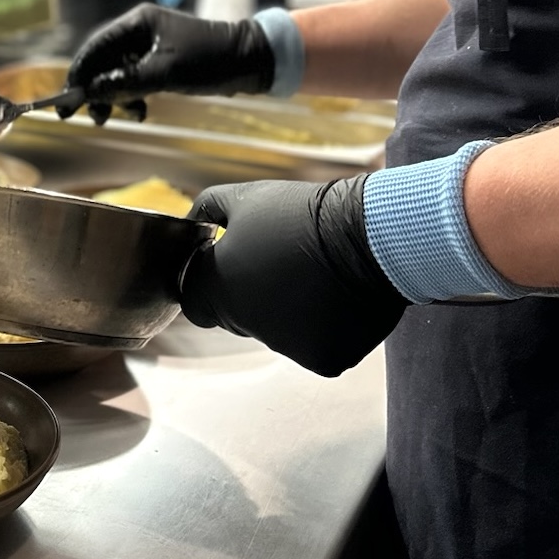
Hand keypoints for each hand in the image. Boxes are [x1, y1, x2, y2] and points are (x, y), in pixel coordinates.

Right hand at [66, 4, 275, 105]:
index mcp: (138, 22)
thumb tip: (90, 93)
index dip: (80, 71)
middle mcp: (140, 30)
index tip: (68, 96)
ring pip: (118, 72)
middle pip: (104, 60)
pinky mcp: (161, 61)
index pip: (97, 45)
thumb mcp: (164, 73)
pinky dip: (131, 96)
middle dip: (95, 87)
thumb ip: (124, 83)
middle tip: (85, 115)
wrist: (250, 61)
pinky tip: (138, 111)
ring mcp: (150, 46)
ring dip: (113, 95)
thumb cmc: (209, 60)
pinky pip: (134, 79)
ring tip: (111, 117)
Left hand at [180, 177, 405, 375]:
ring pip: (277, 333)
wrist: (368, 236)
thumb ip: (206, 211)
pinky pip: (315, 346)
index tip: (234, 264)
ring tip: (314, 277)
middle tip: (282, 264)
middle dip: (251, 295)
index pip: (196, 302)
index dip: (211, 283)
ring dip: (288, 312)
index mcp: (217, 289)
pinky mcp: (322, 360)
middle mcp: (245, 325)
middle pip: (237, 319)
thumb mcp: (244, 198)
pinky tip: (335, 298)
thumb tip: (191, 222)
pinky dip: (324, 327)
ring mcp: (284, 346)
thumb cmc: (303, 214)